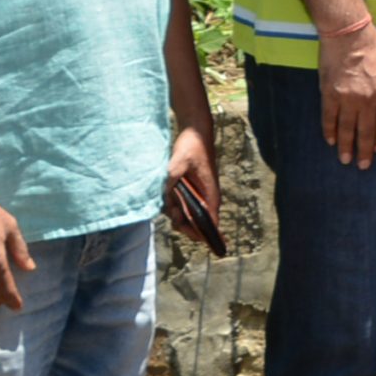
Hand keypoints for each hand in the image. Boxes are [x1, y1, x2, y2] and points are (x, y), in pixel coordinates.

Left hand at [162, 120, 219, 244]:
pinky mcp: (193, 189)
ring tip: (171, 204)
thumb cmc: (192, 147)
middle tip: (174, 212)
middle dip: (185, 225)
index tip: (203, 242)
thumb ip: (171, 181)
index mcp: (210, 193)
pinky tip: (170, 200)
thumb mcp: (178, 163)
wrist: (196, 132)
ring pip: (189, 214)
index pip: (211, 221)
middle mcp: (207, 196)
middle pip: (198, 221)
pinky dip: (177, 207)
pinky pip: (185, 205)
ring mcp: (200, 193)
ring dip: (179, 215)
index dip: (206, 234)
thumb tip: (164, 197)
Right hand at [319, 18, 375, 168]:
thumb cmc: (374, 48)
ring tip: (345, 160)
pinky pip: (329, 117)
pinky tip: (331, 141)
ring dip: (347, 145)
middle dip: (365, 150)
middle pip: (366, 130)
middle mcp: (368, 100)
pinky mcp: (330, 94)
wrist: (349, 35)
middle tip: (362, 165)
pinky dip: (330, 130)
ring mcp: (348, 98)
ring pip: (347, 128)